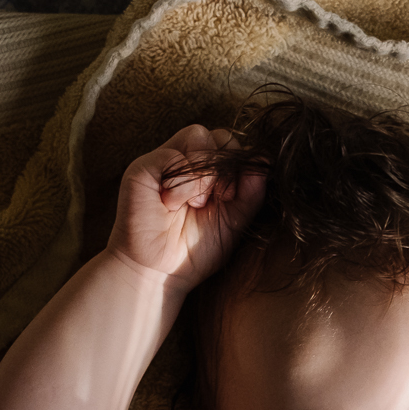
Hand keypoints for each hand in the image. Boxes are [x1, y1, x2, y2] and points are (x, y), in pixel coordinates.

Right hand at [105, 125, 264, 298]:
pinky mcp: (144, 167)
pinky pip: (174, 156)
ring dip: (203, 176)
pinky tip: (171, 206)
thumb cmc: (194, 252)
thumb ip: (251, 193)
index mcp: (209, 171)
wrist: (159, 275)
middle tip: (214, 202)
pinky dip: (182, 185)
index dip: (239, 167)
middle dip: (224, 169)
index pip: (232, 144)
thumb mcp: (234, 222)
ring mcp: (164, 161)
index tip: (231, 199)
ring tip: (193, 205)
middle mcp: (186, 160)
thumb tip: (264, 160)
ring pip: (198, 135)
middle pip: (219, 134)